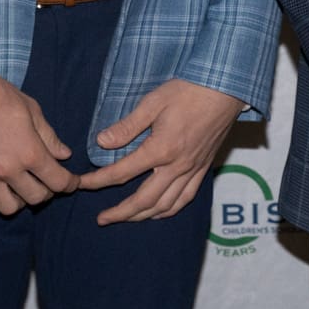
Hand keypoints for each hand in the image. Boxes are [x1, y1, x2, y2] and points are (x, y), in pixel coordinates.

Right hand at [0, 70, 77, 215]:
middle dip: (47, 191)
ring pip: (8, 208)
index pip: (58, 181)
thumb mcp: (31, 109)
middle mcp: (8, 169)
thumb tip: (64, 155)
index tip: (70, 181)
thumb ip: (49, 137)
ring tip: (18, 187)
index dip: (69, 184)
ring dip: (19, 200)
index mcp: (29, 152)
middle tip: (43, 181)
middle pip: (36, 198)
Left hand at [78, 79, 242, 223]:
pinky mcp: (203, 168)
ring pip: (165, 205)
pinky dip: (169, 210)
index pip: (122, 172)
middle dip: (120, 212)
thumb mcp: (153, 102)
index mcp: (161, 149)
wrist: (226, 89)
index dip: (98, 181)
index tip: (82, 184)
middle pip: (144, 200)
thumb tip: (102, 142)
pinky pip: (186, 198)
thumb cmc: (188, 90)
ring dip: (143, 216)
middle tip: (102, 219)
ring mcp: (192, 170)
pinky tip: (158, 212)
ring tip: (126, 218)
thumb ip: (127, 126)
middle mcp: (177, 166)